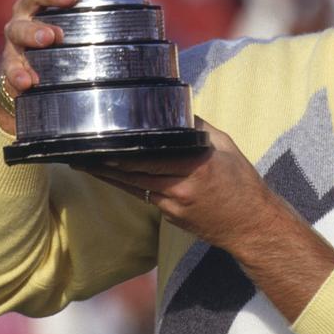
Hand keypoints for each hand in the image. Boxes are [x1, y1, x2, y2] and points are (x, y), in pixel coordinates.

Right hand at [0, 0, 95, 133]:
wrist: (38, 61)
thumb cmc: (67, 26)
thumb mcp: (86, 10)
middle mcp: (31, 7)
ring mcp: (18, 32)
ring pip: (20, 27)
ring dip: (33, 31)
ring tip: (49, 38)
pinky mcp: (12, 59)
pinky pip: (11, 65)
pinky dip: (18, 73)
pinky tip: (29, 80)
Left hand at [77, 119, 278, 253]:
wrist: (251, 224)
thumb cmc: (242, 182)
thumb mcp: (225, 146)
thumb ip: (199, 129)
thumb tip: (178, 109)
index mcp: (195, 167)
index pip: (150, 158)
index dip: (123, 154)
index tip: (103, 144)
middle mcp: (180, 189)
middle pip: (133, 175)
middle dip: (105, 166)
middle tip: (82, 155)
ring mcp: (173, 207)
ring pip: (134, 188)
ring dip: (110, 178)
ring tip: (88, 166)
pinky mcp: (171, 218)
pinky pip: (146, 197)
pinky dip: (130, 186)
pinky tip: (116, 177)